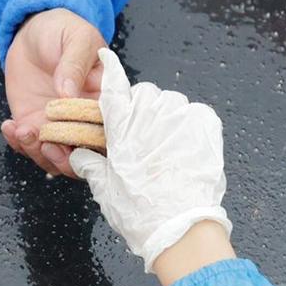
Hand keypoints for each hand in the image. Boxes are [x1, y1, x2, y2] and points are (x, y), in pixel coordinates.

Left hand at [1, 8, 104, 177]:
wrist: (33, 32)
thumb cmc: (63, 31)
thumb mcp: (76, 38)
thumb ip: (75, 64)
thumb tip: (68, 92)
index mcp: (104, 99)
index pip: (108, 131)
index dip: (94, 141)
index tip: (74, 133)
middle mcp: (84, 119)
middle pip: (85, 156)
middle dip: (65, 159)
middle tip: (45, 142)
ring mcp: (59, 126)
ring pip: (57, 160)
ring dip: (39, 154)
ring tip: (24, 131)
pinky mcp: (36, 126)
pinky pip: (30, 148)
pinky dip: (18, 144)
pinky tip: (11, 126)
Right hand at [70, 50, 232, 271]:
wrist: (182, 228)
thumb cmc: (140, 212)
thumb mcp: (106, 189)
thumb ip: (91, 165)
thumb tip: (80, 156)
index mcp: (123, 124)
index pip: (113, 87)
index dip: (110, 71)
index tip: (106, 57)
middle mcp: (151, 112)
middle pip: (144, 96)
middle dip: (141, 110)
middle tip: (142, 139)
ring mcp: (181, 116)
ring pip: (171, 104)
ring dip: (167, 118)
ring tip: (166, 148)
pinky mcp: (206, 125)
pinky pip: (196, 115)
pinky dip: (190, 126)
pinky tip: (186, 148)